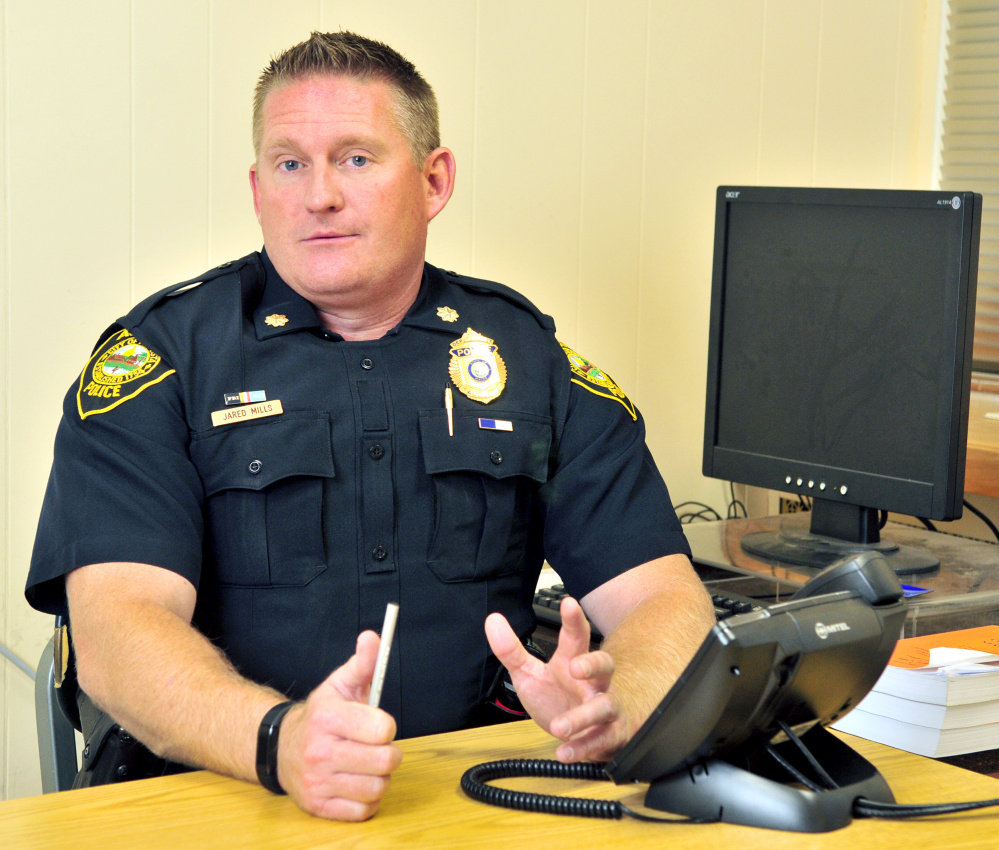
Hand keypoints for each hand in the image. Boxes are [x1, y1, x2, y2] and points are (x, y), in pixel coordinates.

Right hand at [275, 631, 402, 820]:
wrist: (281, 748)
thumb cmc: (322, 715)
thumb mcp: (339, 684)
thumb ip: (362, 663)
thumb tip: (373, 637)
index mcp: (328, 717)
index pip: (382, 729)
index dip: (387, 726)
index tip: (378, 724)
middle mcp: (319, 751)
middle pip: (385, 761)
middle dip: (389, 753)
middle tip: (378, 747)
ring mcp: (317, 782)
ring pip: (377, 787)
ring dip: (381, 777)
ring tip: (368, 765)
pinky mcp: (319, 806)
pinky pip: (364, 810)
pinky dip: (369, 800)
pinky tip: (359, 782)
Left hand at [484, 597, 630, 762]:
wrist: (585, 732)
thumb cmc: (558, 697)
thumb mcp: (529, 673)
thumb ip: (511, 650)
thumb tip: (493, 620)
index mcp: (574, 662)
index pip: (577, 636)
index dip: (574, 619)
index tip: (569, 603)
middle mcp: (595, 683)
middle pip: (605, 665)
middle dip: (593, 664)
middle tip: (575, 667)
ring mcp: (604, 708)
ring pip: (605, 706)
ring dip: (583, 716)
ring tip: (560, 726)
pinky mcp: (609, 736)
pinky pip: (601, 740)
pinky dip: (582, 747)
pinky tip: (564, 752)